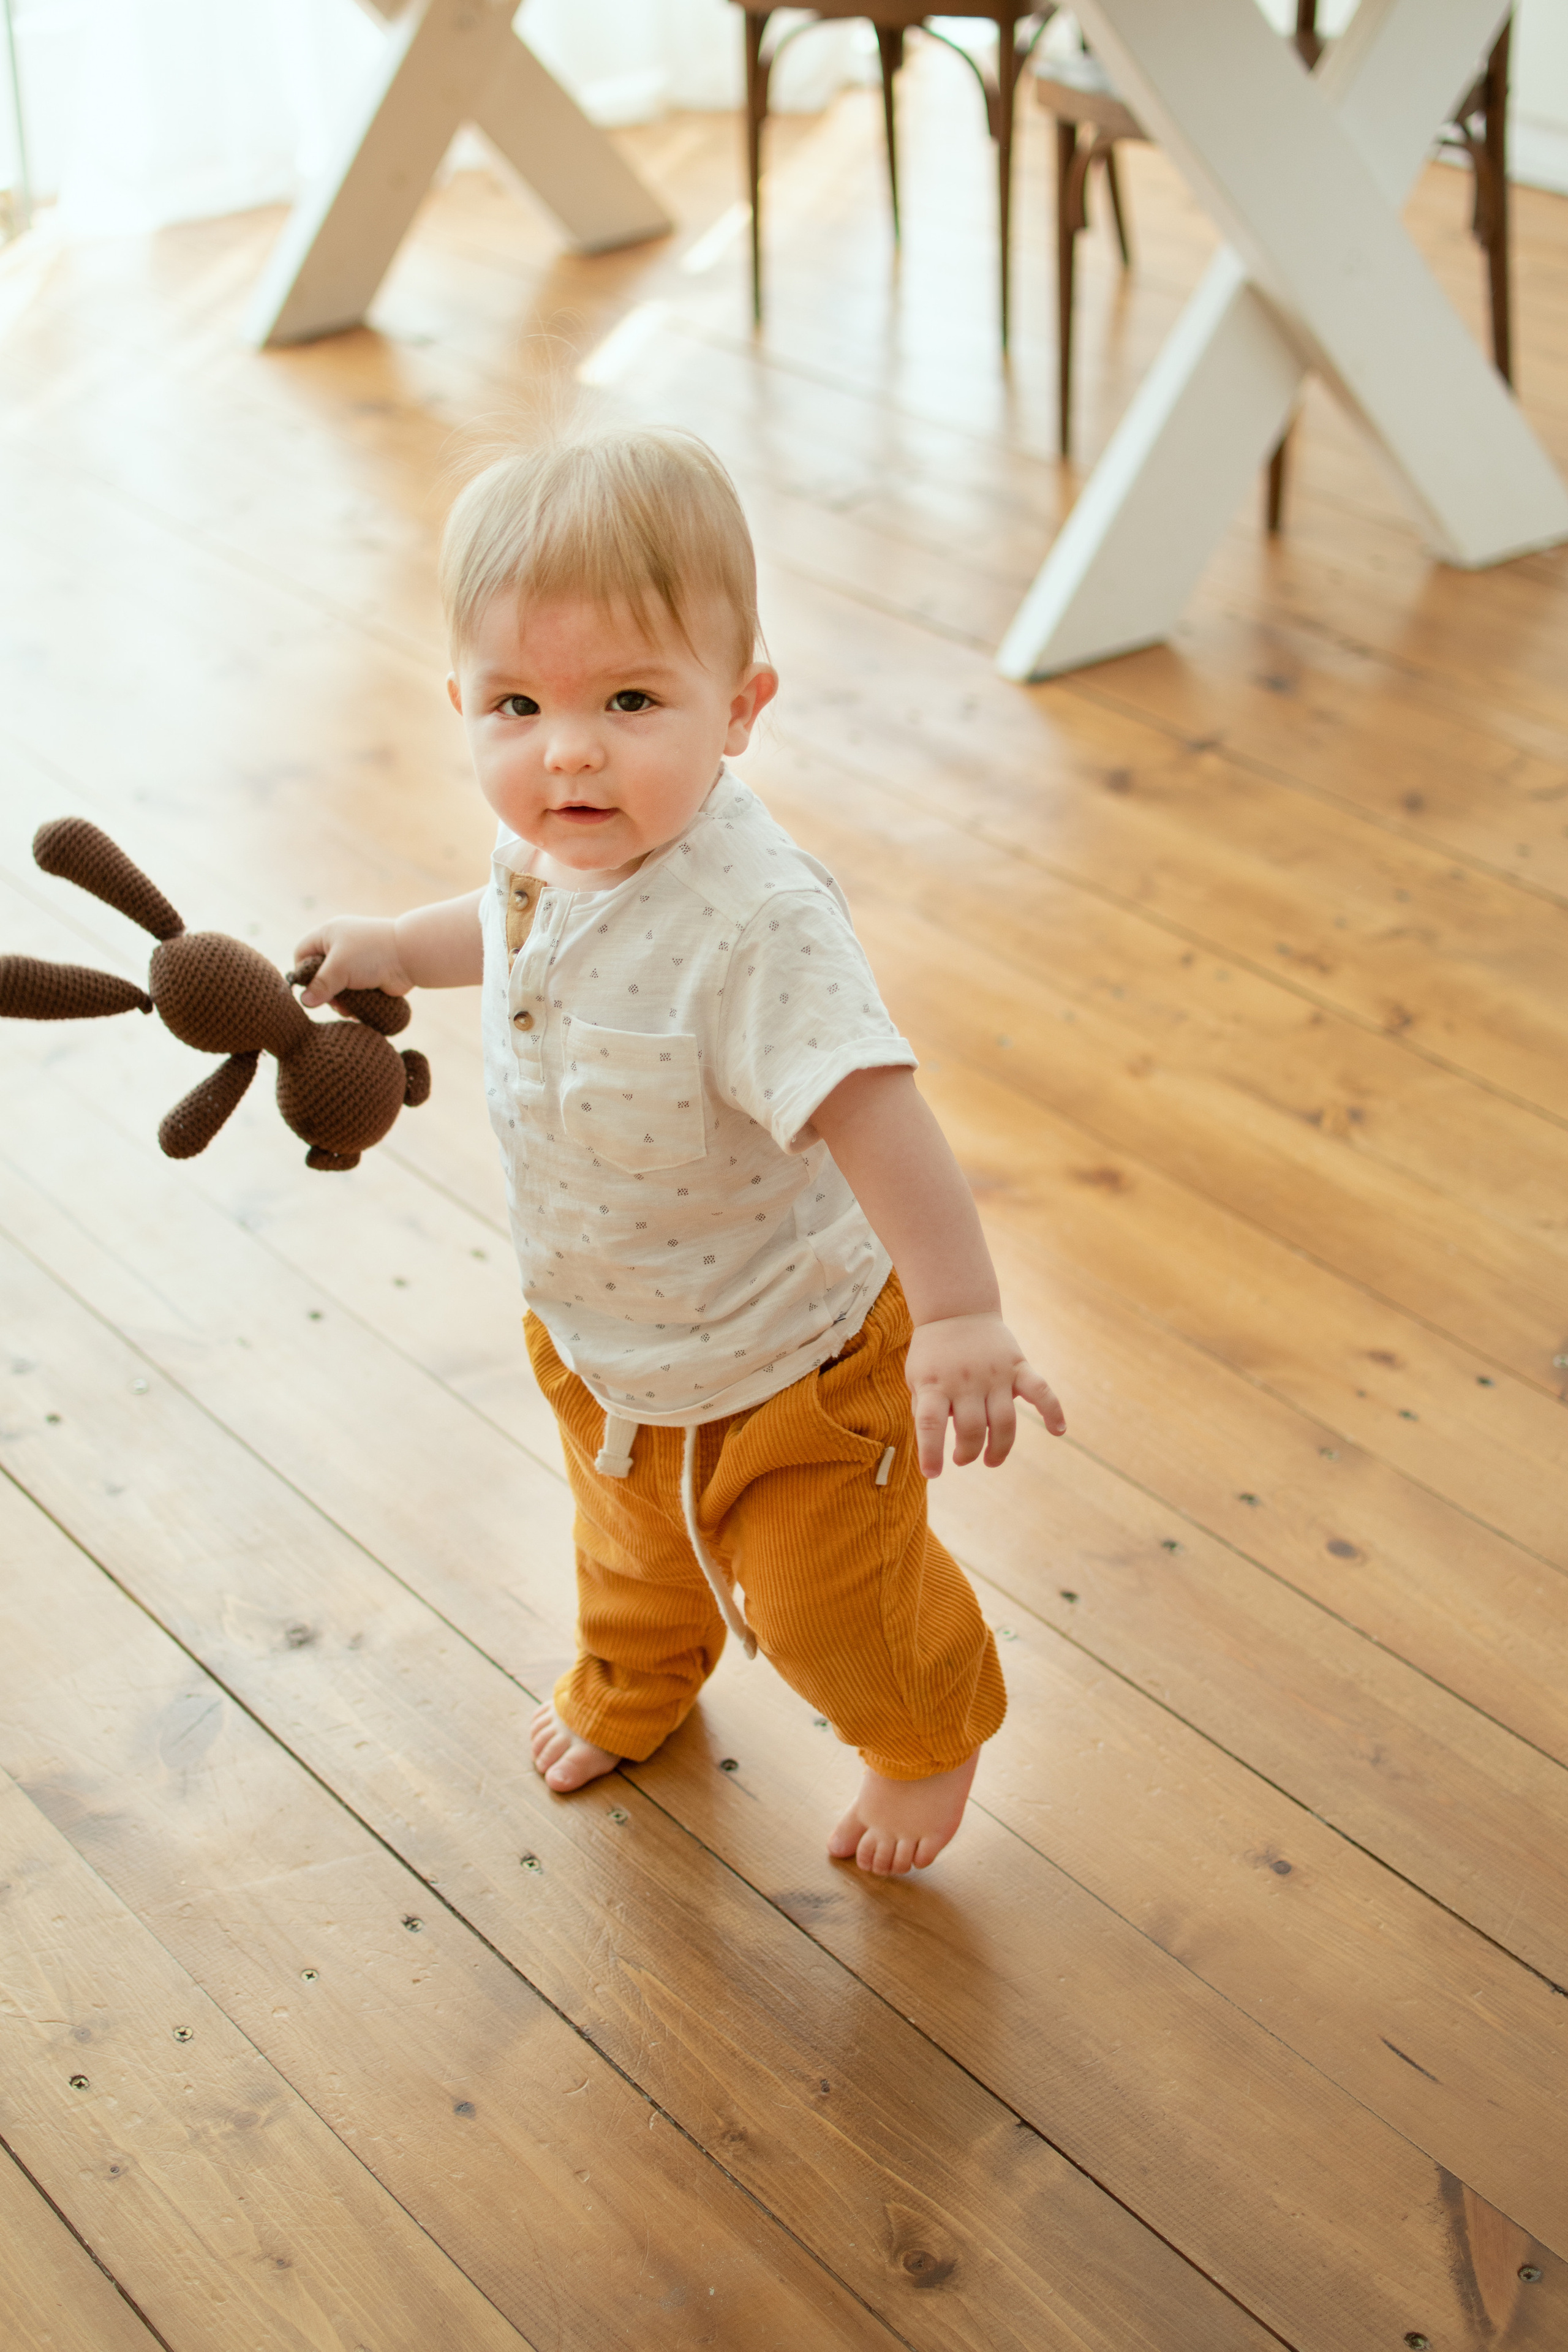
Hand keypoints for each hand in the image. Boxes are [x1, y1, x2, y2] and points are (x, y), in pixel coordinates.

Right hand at [291, 915, 410, 1008]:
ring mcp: (355, 962)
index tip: (310, 988)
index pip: (301, 953)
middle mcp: (340, 947)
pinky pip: (353, 993)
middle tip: (334, 1000)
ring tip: (348, 1008)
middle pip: (319, 974)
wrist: (410, 956)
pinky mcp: (368, 977)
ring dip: (340, 1001)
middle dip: (325, 991)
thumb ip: (320, 985)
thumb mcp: (339, 968)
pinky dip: (354, 1002)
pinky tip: (357, 1010)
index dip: (302, 972)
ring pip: (336, 987)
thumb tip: (304, 1002)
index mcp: (328, 935)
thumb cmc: (371, 954)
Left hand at [905, 1312, 1064, 1477]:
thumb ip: (923, 1409)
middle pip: (972, 1428)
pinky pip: (1040, 1390)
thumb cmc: (933, 1353)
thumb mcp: (917, 1379)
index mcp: (935, 1384)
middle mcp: (965, 1380)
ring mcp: (994, 1374)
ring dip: (999, 1448)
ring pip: (1004, 1420)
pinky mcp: (1017, 1366)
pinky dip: (1053, 1410)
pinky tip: (1058, 1431)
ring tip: (990, 1460)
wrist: (956, 1310)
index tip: (933, 1474)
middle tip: (962, 1459)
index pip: (930, 1424)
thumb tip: (932, 1446)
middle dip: (968, 1453)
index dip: (931, 1452)